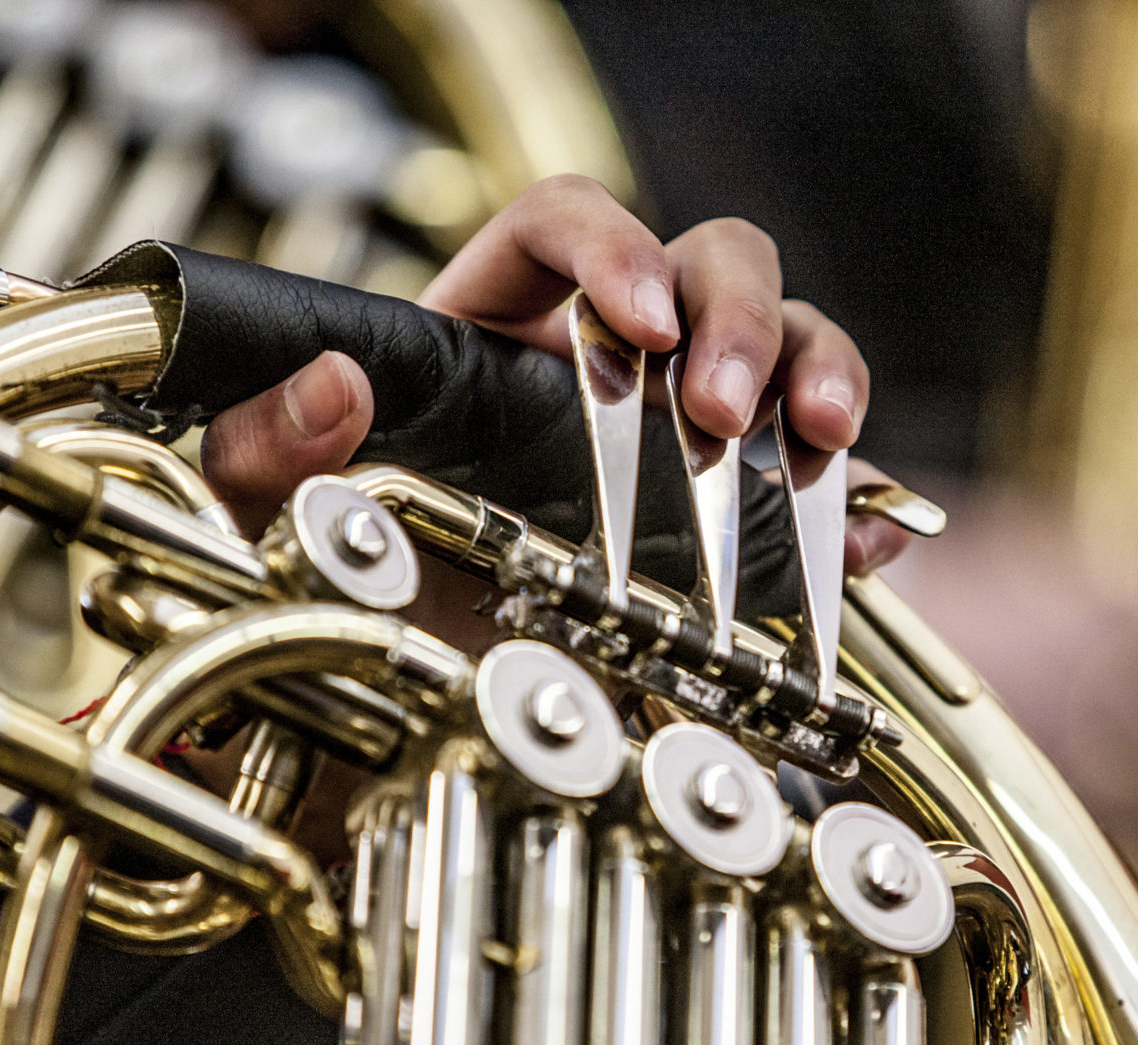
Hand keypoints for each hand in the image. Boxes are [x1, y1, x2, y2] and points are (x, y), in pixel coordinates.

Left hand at [200, 175, 911, 575]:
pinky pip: (830, 485)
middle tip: (724, 412)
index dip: (612, 247)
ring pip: (788, 349)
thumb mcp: (278, 529)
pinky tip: (871, 533)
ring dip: (820, 376)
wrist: (418, 729)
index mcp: (498, 335)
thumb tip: (331, 382)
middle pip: (710, 266)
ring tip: (823, 441)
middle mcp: (608, 369)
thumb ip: (266, 452)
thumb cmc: (355, 607)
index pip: (565, 223)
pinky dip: (865, 502)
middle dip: (738, 320)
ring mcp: (688, 445)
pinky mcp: (744, 527)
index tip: (642, 321)